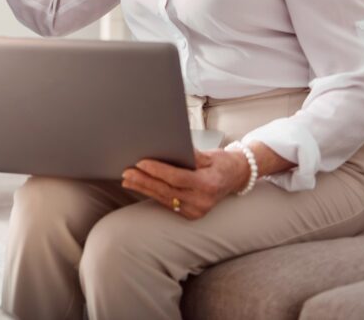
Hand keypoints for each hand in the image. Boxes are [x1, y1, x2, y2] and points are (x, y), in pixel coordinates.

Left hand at [122, 149, 250, 219]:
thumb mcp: (210, 155)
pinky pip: (167, 203)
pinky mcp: (191, 214)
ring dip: (143, 188)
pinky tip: (139, 186)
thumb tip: (169, 149)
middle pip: (167, 190)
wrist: (236, 177)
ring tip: (128, 179)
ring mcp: (197, 210)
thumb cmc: (222, 162)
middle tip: (127, 172)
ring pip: (164, 198)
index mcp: (209, 184)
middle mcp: (203, 201)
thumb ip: (191, 155)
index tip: (141, 162)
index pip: (177, 178)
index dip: (158, 171)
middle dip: (144, 180)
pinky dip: (152, 194)